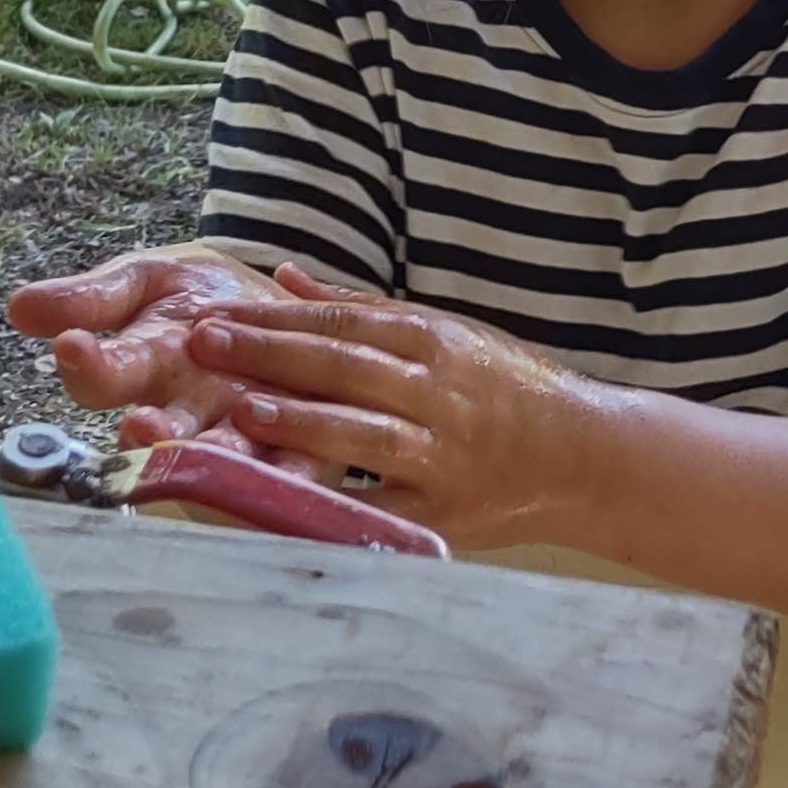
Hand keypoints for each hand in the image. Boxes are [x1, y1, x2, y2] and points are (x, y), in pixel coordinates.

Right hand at [7, 243, 301, 440]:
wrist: (284, 311)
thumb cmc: (205, 299)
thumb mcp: (146, 280)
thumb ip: (93, 297)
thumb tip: (21, 306)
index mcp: (145, 370)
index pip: (103, 378)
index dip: (88, 366)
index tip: (73, 346)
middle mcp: (189, 415)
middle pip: (164, 438)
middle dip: (154, 438)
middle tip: (142, 427)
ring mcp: (245, 433)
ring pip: (227, 460)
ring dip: (221, 457)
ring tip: (218, 446)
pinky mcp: (303, 446)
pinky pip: (295, 470)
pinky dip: (294, 469)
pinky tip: (298, 453)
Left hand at [177, 267, 617, 550]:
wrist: (583, 456)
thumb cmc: (505, 388)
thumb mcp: (442, 332)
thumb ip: (361, 308)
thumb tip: (285, 277)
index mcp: (434, 339)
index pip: (342, 320)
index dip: (275, 316)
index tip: (217, 314)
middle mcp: (439, 390)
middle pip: (344, 366)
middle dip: (269, 353)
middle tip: (205, 343)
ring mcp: (444, 452)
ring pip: (365, 432)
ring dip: (302, 421)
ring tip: (244, 409)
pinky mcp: (445, 510)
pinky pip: (383, 507)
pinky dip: (337, 502)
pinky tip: (289, 497)